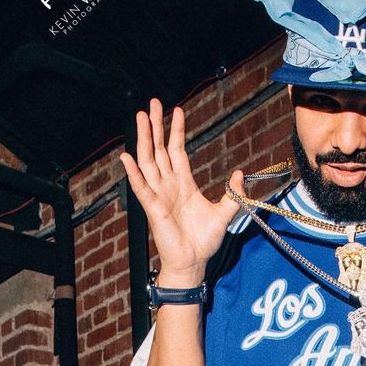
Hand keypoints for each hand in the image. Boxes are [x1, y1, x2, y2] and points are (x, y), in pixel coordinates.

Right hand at [119, 98, 244, 283]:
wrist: (194, 262)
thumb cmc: (204, 240)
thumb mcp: (225, 213)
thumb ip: (233, 194)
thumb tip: (239, 173)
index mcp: (184, 184)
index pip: (177, 151)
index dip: (177, 131)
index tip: (177, 111)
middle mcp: (169, 186)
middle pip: (159, 149)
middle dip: (156, 126)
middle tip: (152, 103)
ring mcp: (159, 195)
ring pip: (148, 161)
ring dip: (144, 139)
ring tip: (141, 118)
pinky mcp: (153, 208)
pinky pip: (141, 187)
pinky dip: (133, 172)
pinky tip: (127, 156)